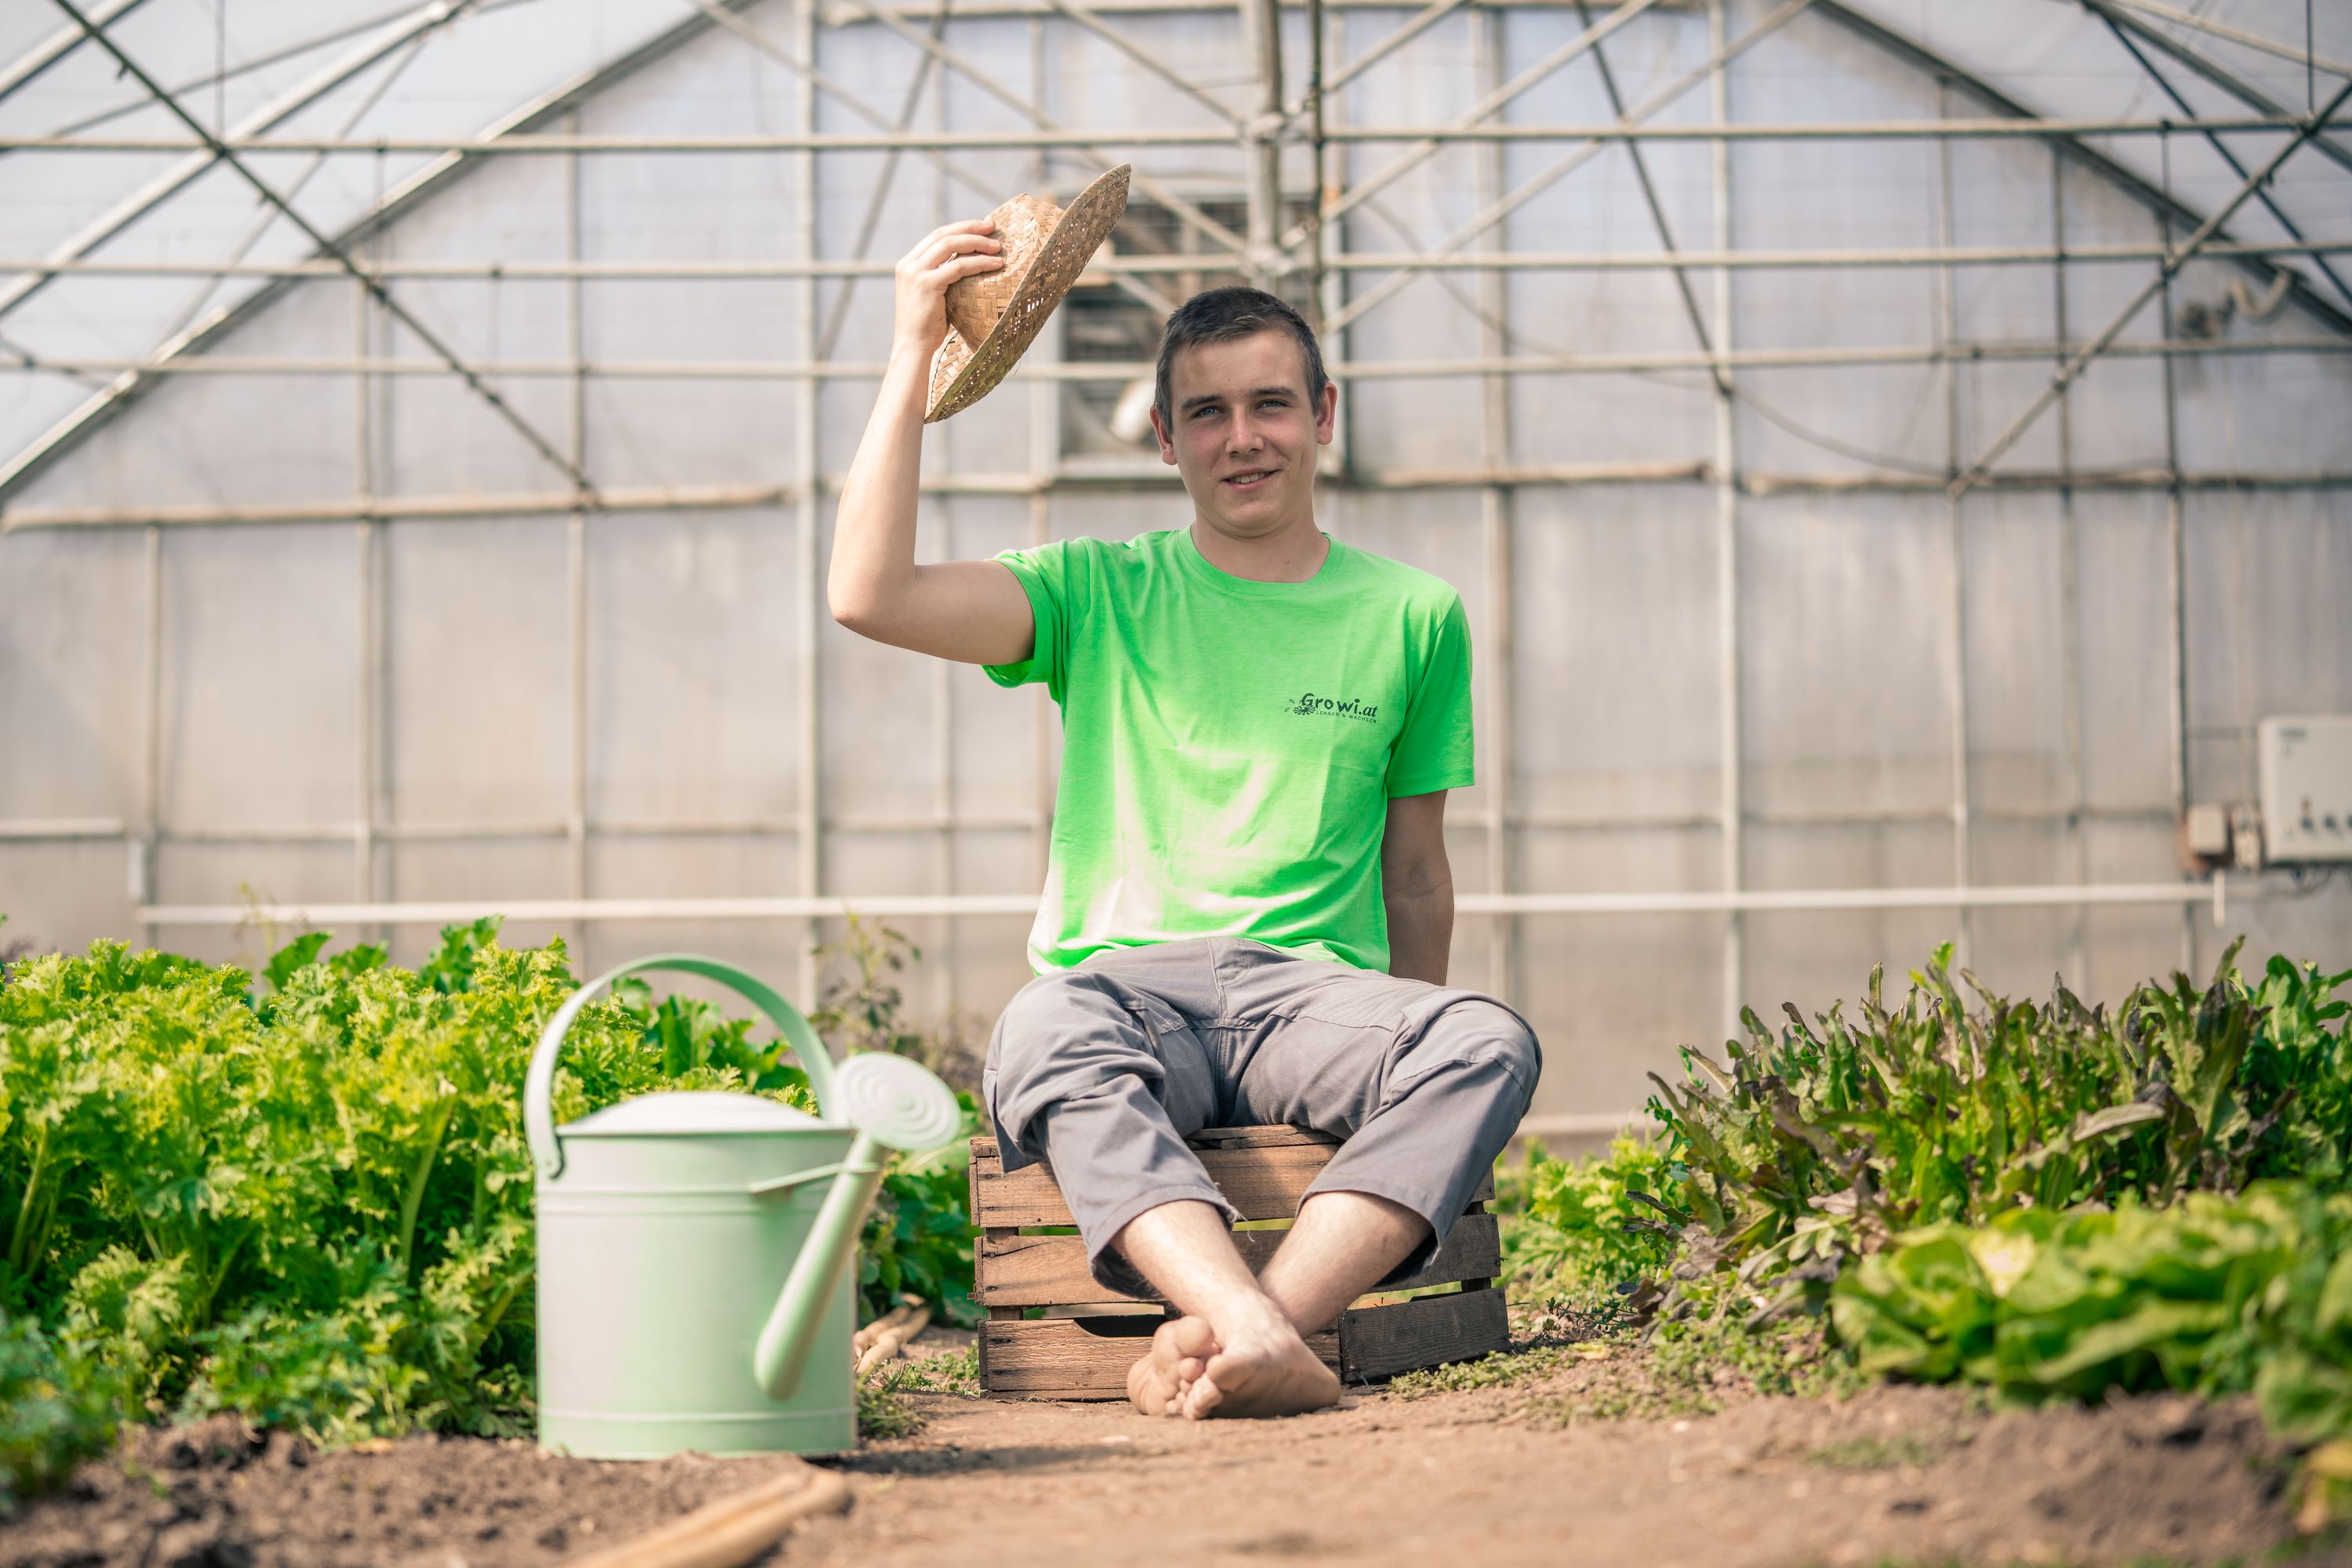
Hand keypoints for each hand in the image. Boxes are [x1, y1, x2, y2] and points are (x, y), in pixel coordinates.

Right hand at [892, 219, 1002, 360]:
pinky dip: (979, 263)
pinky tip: (996, 264)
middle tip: (992, 226)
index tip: (981, 226)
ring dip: (977, 243)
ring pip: (951, 245)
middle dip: (970, 227)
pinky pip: (959, 266)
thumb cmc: (927, 327)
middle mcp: (909, 264)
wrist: (913, 347)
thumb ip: (941, 277)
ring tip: (998, 246)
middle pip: (943, 234)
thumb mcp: (932, 295)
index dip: (960, 228)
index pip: (936, 236)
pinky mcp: (927, 284)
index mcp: (908, 264)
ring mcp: (916, 273)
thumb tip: (966, 266)